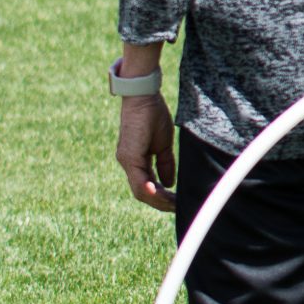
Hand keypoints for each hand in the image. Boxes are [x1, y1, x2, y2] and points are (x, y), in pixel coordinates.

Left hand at [116, 93, 177, 212]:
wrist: (143, 97)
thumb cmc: (153, 115)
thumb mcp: (163, 144)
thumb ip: (165, 164)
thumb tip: (169, 184)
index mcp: (136, 161)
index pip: (146, 187)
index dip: (161, 197)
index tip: (176, 202)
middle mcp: (128, 163)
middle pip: (142, 193)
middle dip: (160, 203)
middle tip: (177, 207)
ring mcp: (127, 160)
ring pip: (139, 190)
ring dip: (157, 199)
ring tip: (173, 204)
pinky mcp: (129, 155)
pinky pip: (138, 179)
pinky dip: (148, 189)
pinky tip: (159, 193)